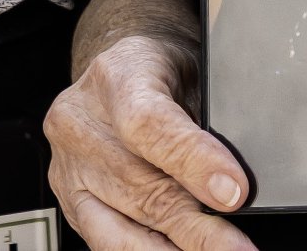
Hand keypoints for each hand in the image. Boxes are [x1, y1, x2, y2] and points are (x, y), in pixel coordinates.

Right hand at [49, 25, 255, 250]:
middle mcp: (78, 122)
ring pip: (117, 227)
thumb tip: (231, 187)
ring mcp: (68, 164)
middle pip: (138, 189)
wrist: (123, 72)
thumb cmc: (163, 72)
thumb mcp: (194, 75)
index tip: (233, 192)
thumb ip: (208, 124)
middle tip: (238, 248)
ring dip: (171, 249)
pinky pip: (105, 241)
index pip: (147, 125)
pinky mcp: (69, 198)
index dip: (193, 163)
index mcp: (114, 76)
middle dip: (197, 230)